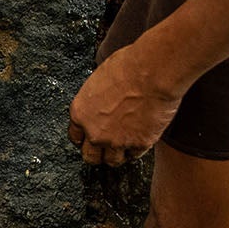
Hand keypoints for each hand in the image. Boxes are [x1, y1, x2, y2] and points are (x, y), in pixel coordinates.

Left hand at [69, 36, 184, 166]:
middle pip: (90, 156)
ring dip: (118, 154)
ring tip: (125, 145)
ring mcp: (116, 141)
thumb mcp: (99, 80)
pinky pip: (135, 154)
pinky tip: (141, 138)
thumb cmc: (128, 66)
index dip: (85, 137)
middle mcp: (94, 132)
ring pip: (113, 161)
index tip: (91, 137)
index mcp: (80, 113)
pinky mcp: (139, 144)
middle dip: (98, 152)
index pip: (75, 137)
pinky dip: (138, 148)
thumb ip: (96, 100)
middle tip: (107, 146)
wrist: (153, 72)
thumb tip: (101, 104)